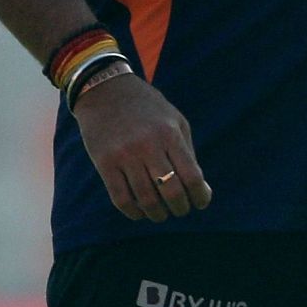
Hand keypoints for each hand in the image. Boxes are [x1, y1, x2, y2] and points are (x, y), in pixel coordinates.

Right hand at [72, 73, 212, 221]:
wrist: (106, 91)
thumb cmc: (148, 109)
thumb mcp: (175, 121)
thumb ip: (187, 152)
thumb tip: (200, 188)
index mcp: (170, 134)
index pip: (192, 175)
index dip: (200, 196)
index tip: (202, 203)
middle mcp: (148, 146)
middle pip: (171, 191)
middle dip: (180, 207)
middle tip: (181, 210)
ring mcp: (125, 156)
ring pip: (145, 198)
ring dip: (157, 213)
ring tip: (161, 214)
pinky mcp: (104, 163)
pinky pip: (120, 198)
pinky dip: (133, 211)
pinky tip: (140, 213)